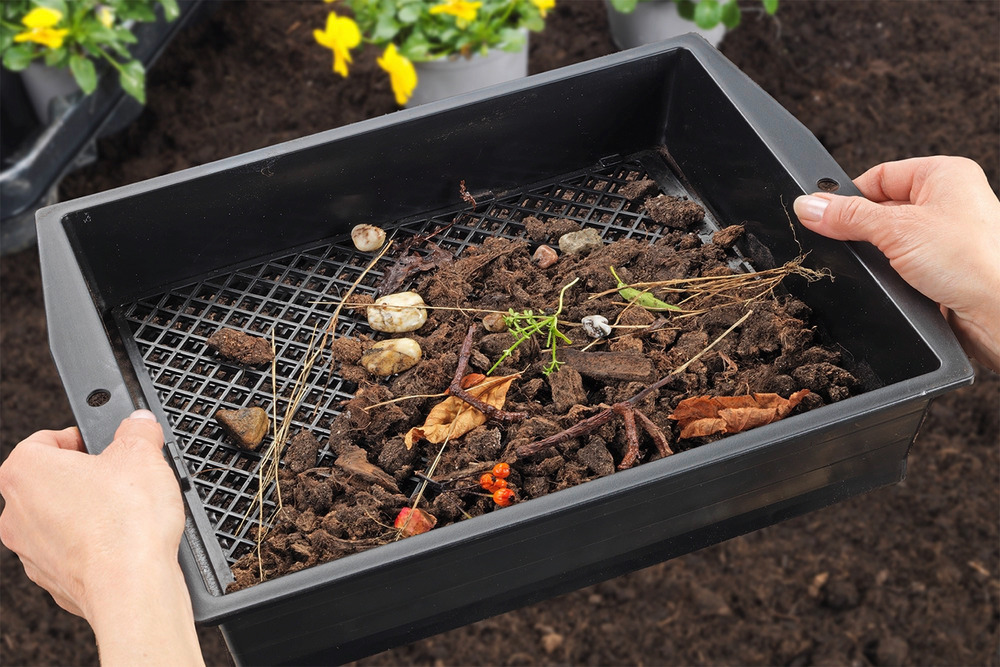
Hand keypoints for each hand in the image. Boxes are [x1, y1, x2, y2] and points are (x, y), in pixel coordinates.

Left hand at [0, 411, 203, 664]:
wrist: (132, 586)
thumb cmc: (125, 524)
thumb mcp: (143, 453)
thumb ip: (138, 429)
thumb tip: (139, 422)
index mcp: (25, 472)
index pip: (44, 440)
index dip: (79, 437)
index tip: (104, 444)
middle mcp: (16, 513)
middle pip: (49, 481)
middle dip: (85, 477)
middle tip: (120, 476)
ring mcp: (30, 551)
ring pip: (58, 519)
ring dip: (87, 512)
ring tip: (126, 511)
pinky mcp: (52, 580)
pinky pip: (71, 552)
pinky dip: (93, 545)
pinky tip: (123, 542)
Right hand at [794, 156, 999, 372]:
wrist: (999, 313)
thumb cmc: (974, 262)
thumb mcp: (896, 230)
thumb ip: (847, 217)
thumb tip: (809, 205)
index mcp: (945, 174)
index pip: (879, 175)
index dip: (850, 195)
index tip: (824, 214)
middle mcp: (949, 200)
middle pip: (881, 207)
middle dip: (862, 228)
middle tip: (847, 242)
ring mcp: (946, 236)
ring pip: (888, 238)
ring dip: (877, 253)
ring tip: (879, 264)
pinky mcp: (941, 268)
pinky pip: (900, 263)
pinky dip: (889, 272)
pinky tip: (890, 281)